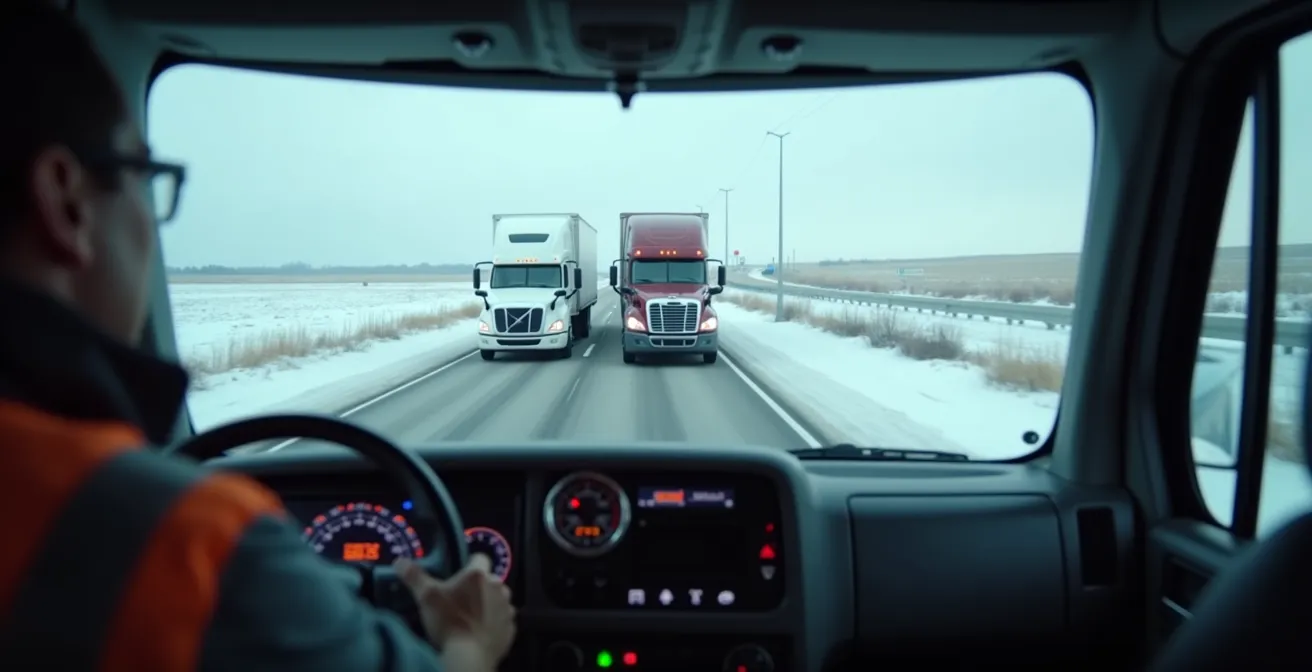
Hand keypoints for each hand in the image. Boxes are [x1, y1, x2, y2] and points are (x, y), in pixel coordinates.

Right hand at [395, 554, 515, 666]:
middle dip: (479, 586)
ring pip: (499, 599)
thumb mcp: (426, 597)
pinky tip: (480, 631)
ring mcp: (507, 608)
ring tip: (472, 616)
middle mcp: (498, 587)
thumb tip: (400, 561)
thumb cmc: (448, 622)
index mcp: (479, 575)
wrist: (469, 656)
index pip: (480, 558)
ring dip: (489, 603)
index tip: (459, 577)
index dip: (469, 565)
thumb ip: (414, 576)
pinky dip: (495, 623)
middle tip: (462, 600)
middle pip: (490, 580)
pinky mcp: (510, 628)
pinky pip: (503, 620)